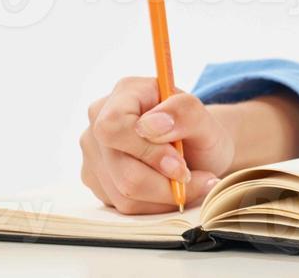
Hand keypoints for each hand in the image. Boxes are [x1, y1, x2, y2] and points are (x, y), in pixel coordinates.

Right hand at [79, 77, 233, 213]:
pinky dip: (154, 203)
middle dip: (162, 179)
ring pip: (123, 192)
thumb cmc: (199, 132)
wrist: (197, 152)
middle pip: (120, 167)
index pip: (114, 125)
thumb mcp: (205, 119)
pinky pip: (123, 205)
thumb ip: (185, 112)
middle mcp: (98, 122)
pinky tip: (170, 189)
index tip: (179, 161)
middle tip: (191, 176)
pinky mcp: (96, 181)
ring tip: (189, 183)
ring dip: (163, 195)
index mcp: (125, 92)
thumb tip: (153, 125)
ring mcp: (93, 154)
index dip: (146, 149)